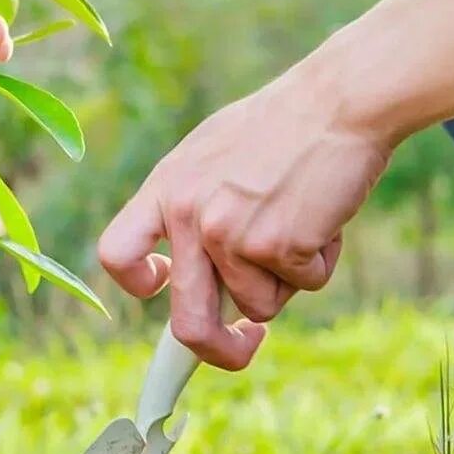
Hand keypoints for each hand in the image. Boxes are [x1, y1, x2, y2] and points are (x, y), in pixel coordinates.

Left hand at [96, 64, 391, 369]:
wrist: (336, 102)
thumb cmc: (279, 126)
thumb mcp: (210, 156)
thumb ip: (192, 206)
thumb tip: (188, 271)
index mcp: (165, 189)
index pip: (116, 254)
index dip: (138, 283)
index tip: (166, 287)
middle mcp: (188, 216)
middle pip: (186, 322)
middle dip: (219, 351)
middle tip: (245, 344)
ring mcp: (230, 234)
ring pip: (260, 305)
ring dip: (287, 278)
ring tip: (301, 219)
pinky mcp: (278, 246)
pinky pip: (305, 285)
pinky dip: (321, 262)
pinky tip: (323, 215)